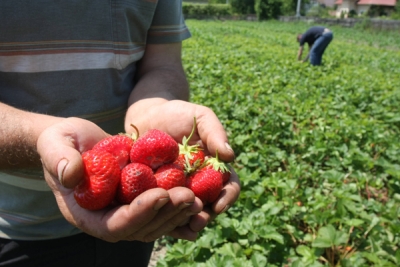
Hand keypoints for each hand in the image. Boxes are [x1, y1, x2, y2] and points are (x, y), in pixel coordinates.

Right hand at [37, 117, 202, 241]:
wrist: (76, 141)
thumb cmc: (61, 141)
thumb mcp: (54, 143)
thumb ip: (58, 158)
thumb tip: (71, 174)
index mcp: (85, 214)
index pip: (114, 226)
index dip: (138, 213)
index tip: (160, 193)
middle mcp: (107, 218)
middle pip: (140, 229)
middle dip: (165, 213)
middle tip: (189, 195)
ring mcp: (124, 211)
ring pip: (155, 224)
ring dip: (177, 213)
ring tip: (197, 197)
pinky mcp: (137, 201)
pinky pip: (160, 211)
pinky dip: (177, 206)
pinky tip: (197, 195)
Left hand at [125, 99, 240, 233]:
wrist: (147, 116)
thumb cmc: (177, 114)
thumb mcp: (199, 117)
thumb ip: (215, 132)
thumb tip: (230, 155)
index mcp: (214, 168)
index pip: (229, 186)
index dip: (228, 197)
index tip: (219, 204)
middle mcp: (199, 183)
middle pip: (208, 205)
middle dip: (205, 216)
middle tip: (197, 221)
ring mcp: (177, 190)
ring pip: (186, 212)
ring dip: (185, 222)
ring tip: (180, 228)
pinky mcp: (156, 193)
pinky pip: (162, 210)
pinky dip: (164, 220)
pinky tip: (160, 226)